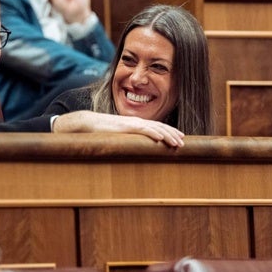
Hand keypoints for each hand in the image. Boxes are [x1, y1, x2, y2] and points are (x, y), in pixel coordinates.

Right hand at [53, 111, 184, 147]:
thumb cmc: (101, 132)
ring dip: (168, 134)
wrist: (88, 123)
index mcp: (135, 124)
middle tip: (183, 142)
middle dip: (173, 134)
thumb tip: (133, 150)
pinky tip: (162, 137)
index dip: (169, 132)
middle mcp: (136, 122)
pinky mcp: (126, 126)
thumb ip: (127, 141)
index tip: (179, 138)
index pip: (156, 126)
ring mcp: (132, 123)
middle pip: (160, 126)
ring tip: (178, 142)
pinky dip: (154, 132)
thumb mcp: (118, 137)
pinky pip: (143, 129)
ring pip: (155, 128)